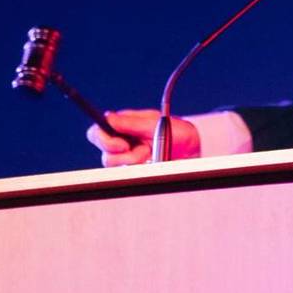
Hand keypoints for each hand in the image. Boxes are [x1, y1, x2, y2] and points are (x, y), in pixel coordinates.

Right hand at [86, 109, 200, 165]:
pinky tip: (152, 162)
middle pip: (104, 152)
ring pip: (113, 165)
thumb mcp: (157, 123)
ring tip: (150, 154)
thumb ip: (131, 123)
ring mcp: (128, 157)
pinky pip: (127, 174)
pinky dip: (140, 168)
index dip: (103, 138)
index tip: (121, 144)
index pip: (98, 130)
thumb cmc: (179, 133)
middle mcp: (123, 141)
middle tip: (141, 151)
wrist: (193, 151)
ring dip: (134, 160)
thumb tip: (109, 118)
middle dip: (121, 154)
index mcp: (125, 125)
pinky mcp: (135, 170)